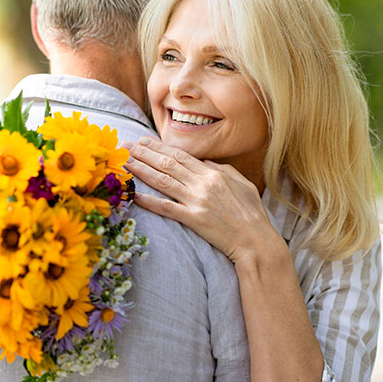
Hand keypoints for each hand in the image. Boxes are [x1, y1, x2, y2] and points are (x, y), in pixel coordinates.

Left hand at [124, 137, 283, 265]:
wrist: (257, 241)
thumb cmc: (252, 213)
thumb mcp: (241, 183)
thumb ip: (221, 170)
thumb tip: (204, 162)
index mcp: (214, 173)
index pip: (181, 155)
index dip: (160, 146)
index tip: (144, 140)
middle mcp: (202, 184)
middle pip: (167, 164)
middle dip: (144, 153)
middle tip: (126, 146)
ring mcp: (197, 201)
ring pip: (163, 181)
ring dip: (141, 170)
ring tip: (125, 162)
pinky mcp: (194, 219)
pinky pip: (166, 208)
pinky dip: (149, 200)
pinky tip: (134, 194)